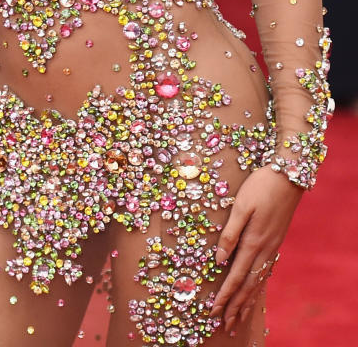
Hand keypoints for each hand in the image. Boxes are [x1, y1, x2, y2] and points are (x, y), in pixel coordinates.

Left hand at [210, 166, 301, 332]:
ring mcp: (272, 248)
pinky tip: (254, 291)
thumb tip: (218, 261)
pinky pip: (265, 271)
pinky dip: (257, 286)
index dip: (225, 296)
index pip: (235, 276)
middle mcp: (264, 250)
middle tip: (224, 325)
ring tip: (238, 318)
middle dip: (235, 306)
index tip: (214, 311)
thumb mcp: (241, 206)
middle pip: (247, 286)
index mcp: (253, 243)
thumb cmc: (259, 188)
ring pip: (257, 281)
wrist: (287, 178)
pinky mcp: (275, 242)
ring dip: (246, 301)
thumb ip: (230, 234)